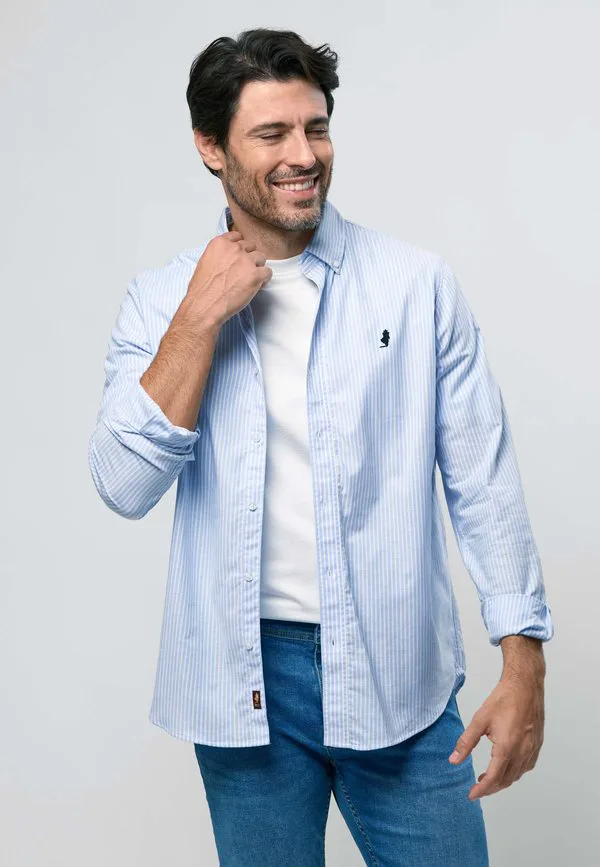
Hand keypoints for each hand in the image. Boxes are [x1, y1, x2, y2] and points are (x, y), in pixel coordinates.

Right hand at [186, 231, 272, 327]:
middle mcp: (234, 249)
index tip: (240, 255)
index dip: (240, 248)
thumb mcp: (205, 263)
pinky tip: (256, 286)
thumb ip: (219, 255)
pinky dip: (264, 279)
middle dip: (249, 257)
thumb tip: (228, 259)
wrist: (205, 305)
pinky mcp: (255, 275)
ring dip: (257, 267)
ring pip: (261, 257)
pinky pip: (268, 272)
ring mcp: (246, 261)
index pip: (237, 236)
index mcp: (220, 244)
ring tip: (250, 279)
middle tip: (244, 271)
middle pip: (251, 246)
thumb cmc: (202, 290)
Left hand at [448, 672, 544, 799]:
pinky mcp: (537, 745)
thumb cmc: (502, 700)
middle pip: (506, 781)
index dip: (481, 790)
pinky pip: (526, 767)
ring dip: (502, 781)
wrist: (525, 686)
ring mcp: (532, 750)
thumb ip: (466, 742)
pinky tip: (505, 766)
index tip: (471, 795)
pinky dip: (514, 772)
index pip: (493, 778)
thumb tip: (453, 761)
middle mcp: (522, 753)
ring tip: (487, 778)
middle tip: (477, 788)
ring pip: (517, 775)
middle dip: (490, 788)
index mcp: (506, 748)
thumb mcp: (479, 720)